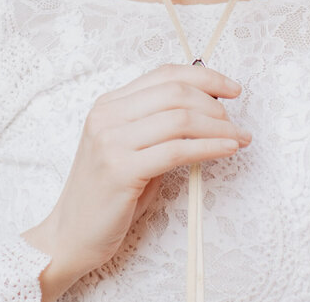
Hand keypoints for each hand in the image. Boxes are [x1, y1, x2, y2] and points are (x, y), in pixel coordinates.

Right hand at [22, 64, 250, 299]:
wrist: (70, 235)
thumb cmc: (108, 195)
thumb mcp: (131, 149)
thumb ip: (158, 126)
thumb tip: (209, 110)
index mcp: (109, 104)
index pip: (164, 75)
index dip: (205, 77)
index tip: (232, 89)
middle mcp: (107, 116)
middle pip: (176, 93)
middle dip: (215, 105)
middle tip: (235, 123)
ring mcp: (111, 142)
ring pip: (180, 119)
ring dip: (219, 127)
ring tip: (239, 138)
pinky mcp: (121, 170)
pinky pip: (177, 151)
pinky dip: (209, 147)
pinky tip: (227, 150)